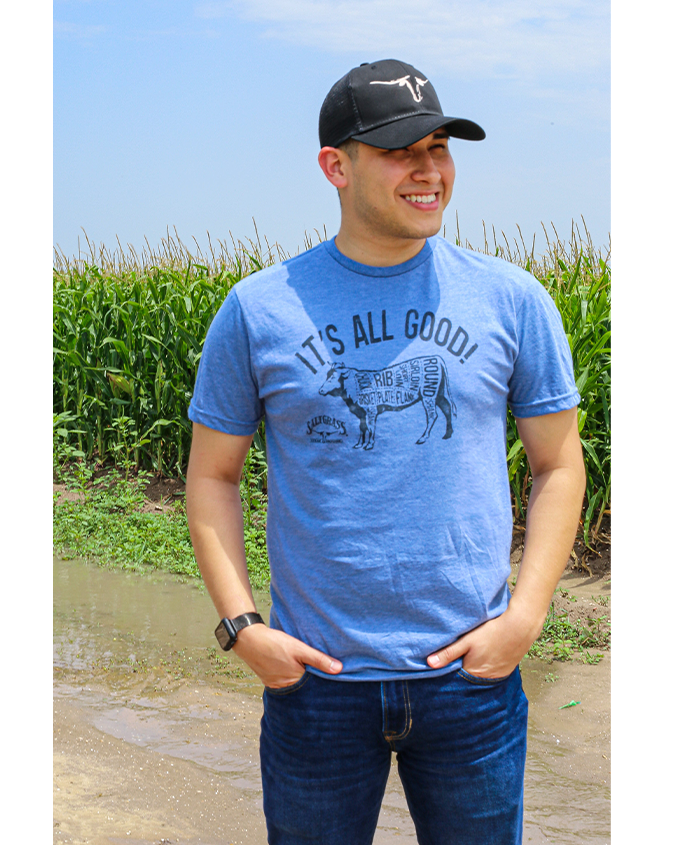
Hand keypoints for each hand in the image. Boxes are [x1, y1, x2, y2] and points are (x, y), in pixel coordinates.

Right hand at [232, 624, 342, 687]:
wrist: (249, 639)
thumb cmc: (275, 643)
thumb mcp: (300, 649)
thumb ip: (319, 660)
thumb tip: (339, 669)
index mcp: (294, 681)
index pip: (313, 687)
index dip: (322, 683)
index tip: (331, 680)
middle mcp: (285, 687)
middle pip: (303, 688)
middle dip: (311, 682)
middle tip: (318, 673)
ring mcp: (275, 684)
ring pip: (293, 685)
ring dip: (299, 679)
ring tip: (305, 670)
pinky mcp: (269, 680)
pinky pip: (283, 682)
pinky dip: (289, 677)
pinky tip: (291, 668)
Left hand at [426, 604, 543, 677]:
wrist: (520, 626)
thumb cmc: (492, 632)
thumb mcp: (467, 640)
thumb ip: (448, 653)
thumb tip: (429, 664)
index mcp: (473, 673)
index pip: (457, 679)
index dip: (451, 672)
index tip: (445, 665)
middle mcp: (486, 679)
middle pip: (469, 678)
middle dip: (463, 671)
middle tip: (460, 658)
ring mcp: (498, 676)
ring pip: (482, 675)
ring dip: (476, 668)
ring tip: (475, 656)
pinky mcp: (507, 671)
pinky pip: (493, 673)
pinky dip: (488, 667)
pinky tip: (487, 656)